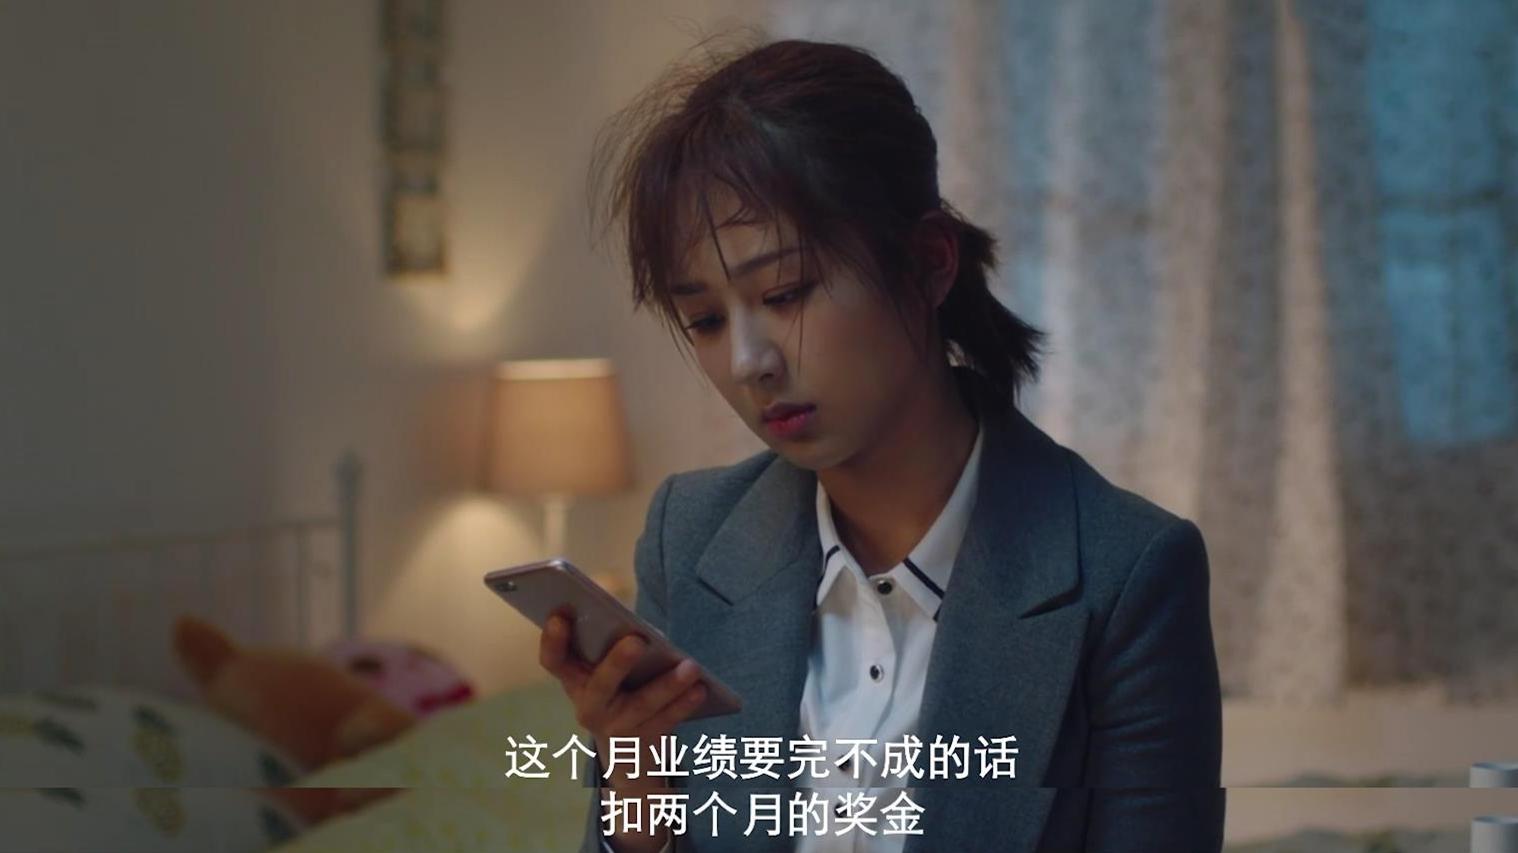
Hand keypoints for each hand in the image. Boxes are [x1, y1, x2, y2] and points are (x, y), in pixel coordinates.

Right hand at [538, 607, 706, 790]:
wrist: (629, 756)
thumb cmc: (620, 692)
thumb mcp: (607, 674)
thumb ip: (611, 651)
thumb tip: (640, 630)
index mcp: (574, 680)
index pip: (554, 661)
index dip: (552, 640)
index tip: (560, 615)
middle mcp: (589, 706)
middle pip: (600, 684)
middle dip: (617, 662)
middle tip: (637, 641)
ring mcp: (614, 727)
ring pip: (642, 705)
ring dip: (668, 685)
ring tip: (691, 667)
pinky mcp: (642, 741)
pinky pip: (666, 720)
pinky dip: (684, 704)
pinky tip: (700, 689)